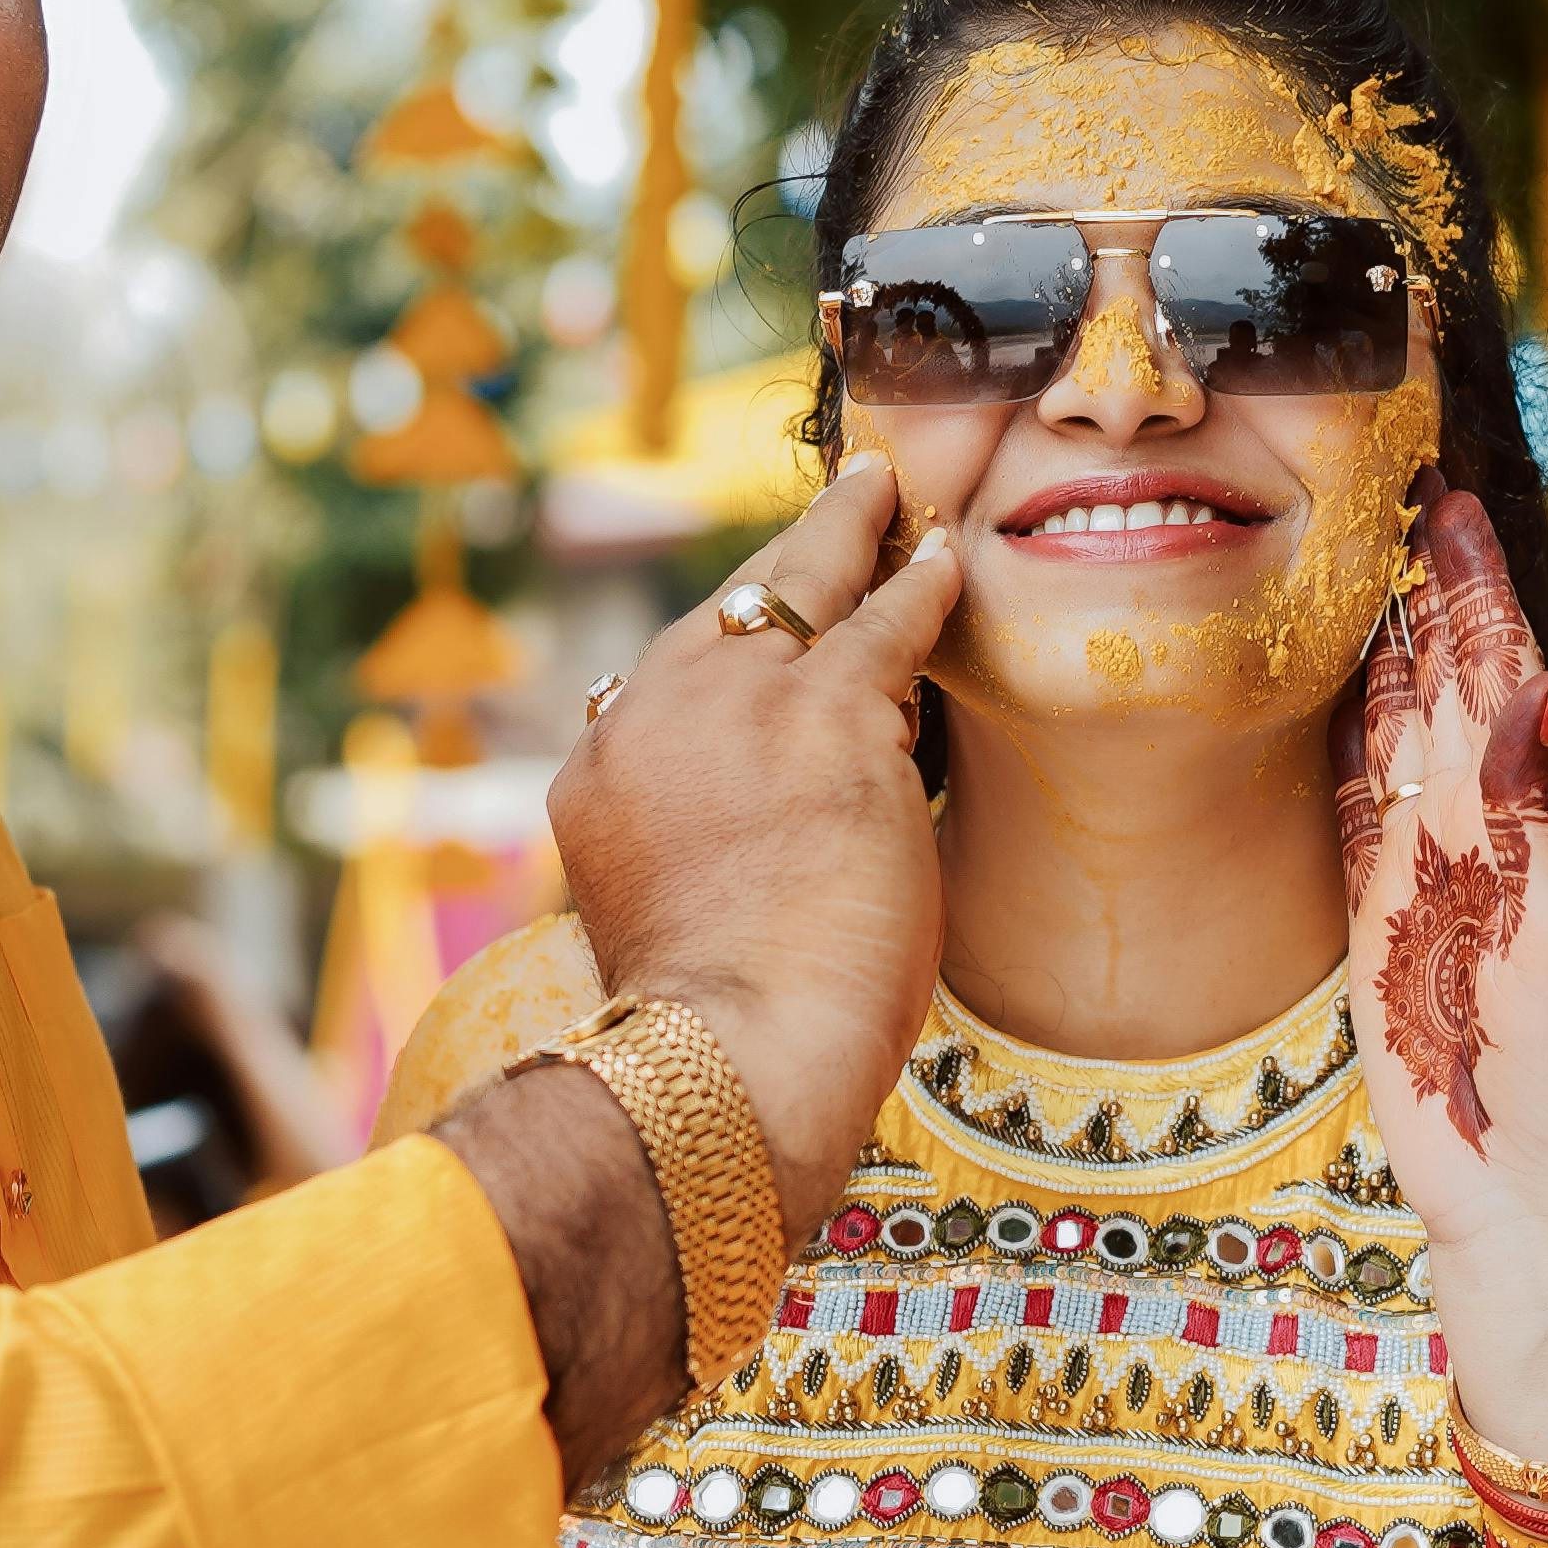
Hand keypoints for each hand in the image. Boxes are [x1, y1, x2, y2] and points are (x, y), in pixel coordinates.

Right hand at [559, 455, 967, 1205]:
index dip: (727, 644)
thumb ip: (679, 852)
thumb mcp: (654, 918)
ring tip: (881, 493)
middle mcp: (653, 718)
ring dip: (848, 534)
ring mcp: (740, 706)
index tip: (759, 623)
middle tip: (829, 512)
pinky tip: (947, 557)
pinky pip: (887, 621)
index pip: (668, 679)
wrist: (729, 1054)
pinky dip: (920, 583)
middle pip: (727, 612)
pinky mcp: (832, 714)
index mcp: (600, 774)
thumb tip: (725, 855)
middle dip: (782, 561)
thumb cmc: (711, 1030)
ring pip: (802, 587)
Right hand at [1334, 496, 1547, 1457]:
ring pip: (1398, 737)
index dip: (1478, 593)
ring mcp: (1430, 878)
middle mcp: (1488, 835)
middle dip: (1431, 596)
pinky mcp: (1378, 928)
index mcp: (1543, 824)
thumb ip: (1533, 812)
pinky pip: (1354, 812)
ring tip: (1363, 566)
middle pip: (1448, 687)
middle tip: (1399, 496)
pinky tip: (1339, 696)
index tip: (1451, 502)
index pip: (1505, 677)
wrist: (1532, 1203)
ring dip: (1385, 653)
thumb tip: (1534, 680)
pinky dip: (1346, 745)